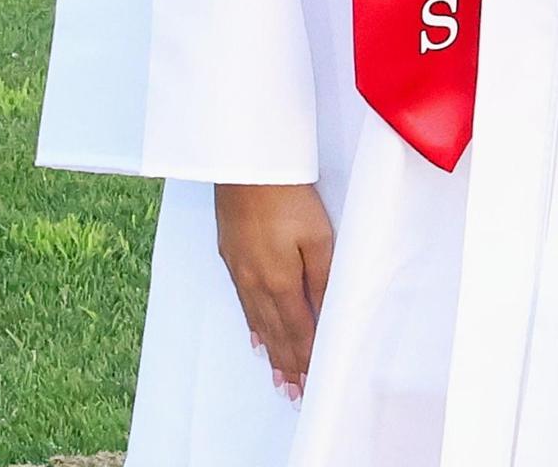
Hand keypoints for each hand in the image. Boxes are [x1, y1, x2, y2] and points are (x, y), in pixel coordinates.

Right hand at [214, 182, 334, 398]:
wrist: (243, 165)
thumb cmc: (286, 196)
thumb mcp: (317, 236)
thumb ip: (323, 278)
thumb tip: (325, 314)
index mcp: (280, 281)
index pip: (297, 330)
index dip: (305, 358)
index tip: (310, 383)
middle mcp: (256, 283)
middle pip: (276, 332)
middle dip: (287, 364)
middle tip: (294, 392)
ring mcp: (240, 271)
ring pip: (259, 321)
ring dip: (271, 351)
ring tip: (278, 374)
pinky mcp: (231, 256)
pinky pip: (244, 304)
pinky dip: (253, 325)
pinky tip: (256, 336)